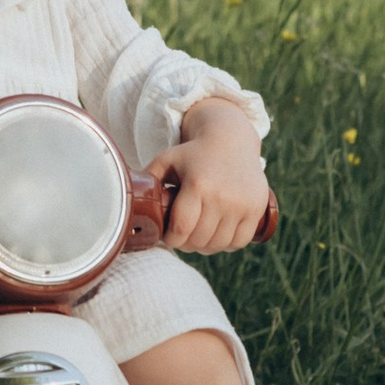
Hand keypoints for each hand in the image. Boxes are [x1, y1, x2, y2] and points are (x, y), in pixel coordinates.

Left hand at [147, 97, 269, 252]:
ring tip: (198, 235)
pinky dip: (226, 244)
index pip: (181, 230)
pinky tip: (217, 234)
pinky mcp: (256, 209)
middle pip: (199, 240)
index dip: (171, 239)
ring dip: (205, 245)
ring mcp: (242, 204)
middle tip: (182, 235)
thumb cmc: (193, 153)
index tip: (168, 235)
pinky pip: (238, 242)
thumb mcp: (167, 160)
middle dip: (186, 243)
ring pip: (218, 244)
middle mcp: (222, 196)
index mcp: (197, 185)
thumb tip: (129, 201)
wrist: (231, 139)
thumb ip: (148, 179)